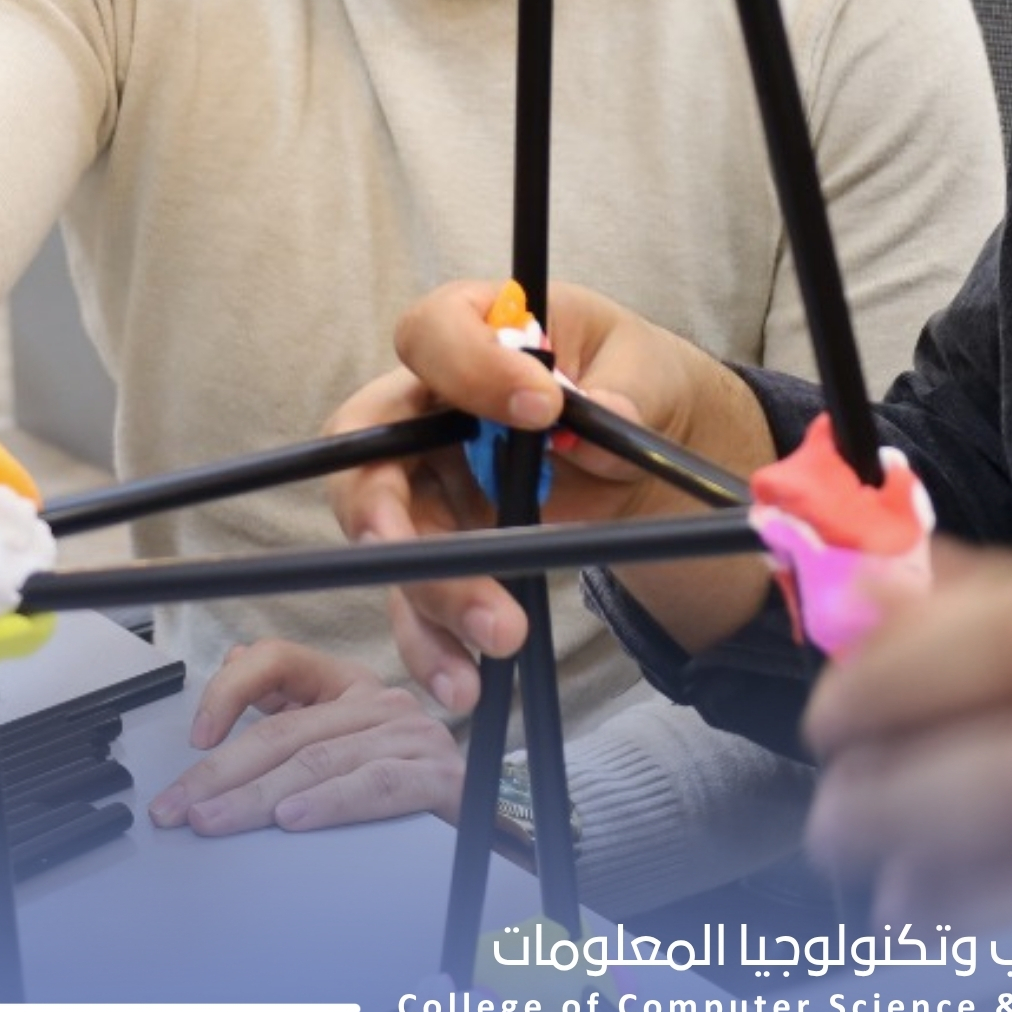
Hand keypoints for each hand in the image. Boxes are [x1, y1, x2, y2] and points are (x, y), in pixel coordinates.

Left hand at [145, 641, 461, 835]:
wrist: (487, 826)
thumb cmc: (401, 786)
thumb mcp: (338, 741)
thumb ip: (289, 706)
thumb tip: (233, 659)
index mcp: (348, 686)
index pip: (280, 661)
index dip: (230, 691)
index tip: (195, 737)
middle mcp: (379, 702)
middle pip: (285, 729)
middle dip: (221, 773)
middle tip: (178, 807)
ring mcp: (411, 737)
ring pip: (317, 762)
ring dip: (257, 797)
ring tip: (216, 821)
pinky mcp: (438, 777)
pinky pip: (373, 786)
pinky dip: (329, 804)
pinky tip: (292, 819)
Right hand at [327, 279, 777, 711]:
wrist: (641, 447)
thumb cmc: (628, 380)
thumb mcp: (644, 370)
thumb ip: (625, 391)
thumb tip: (605, 417)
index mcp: (469, 331)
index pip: (431, 335)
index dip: (468, 369)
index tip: (541, 408)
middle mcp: (424, 408)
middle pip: (367, 453)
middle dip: (386, 513)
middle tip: (424, 555)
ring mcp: (423, 484)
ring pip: (386, 543)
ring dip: (430, 594)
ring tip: (498, 633)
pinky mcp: (440, 548)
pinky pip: (417, 600)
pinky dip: (436, 644)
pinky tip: (465, 679)